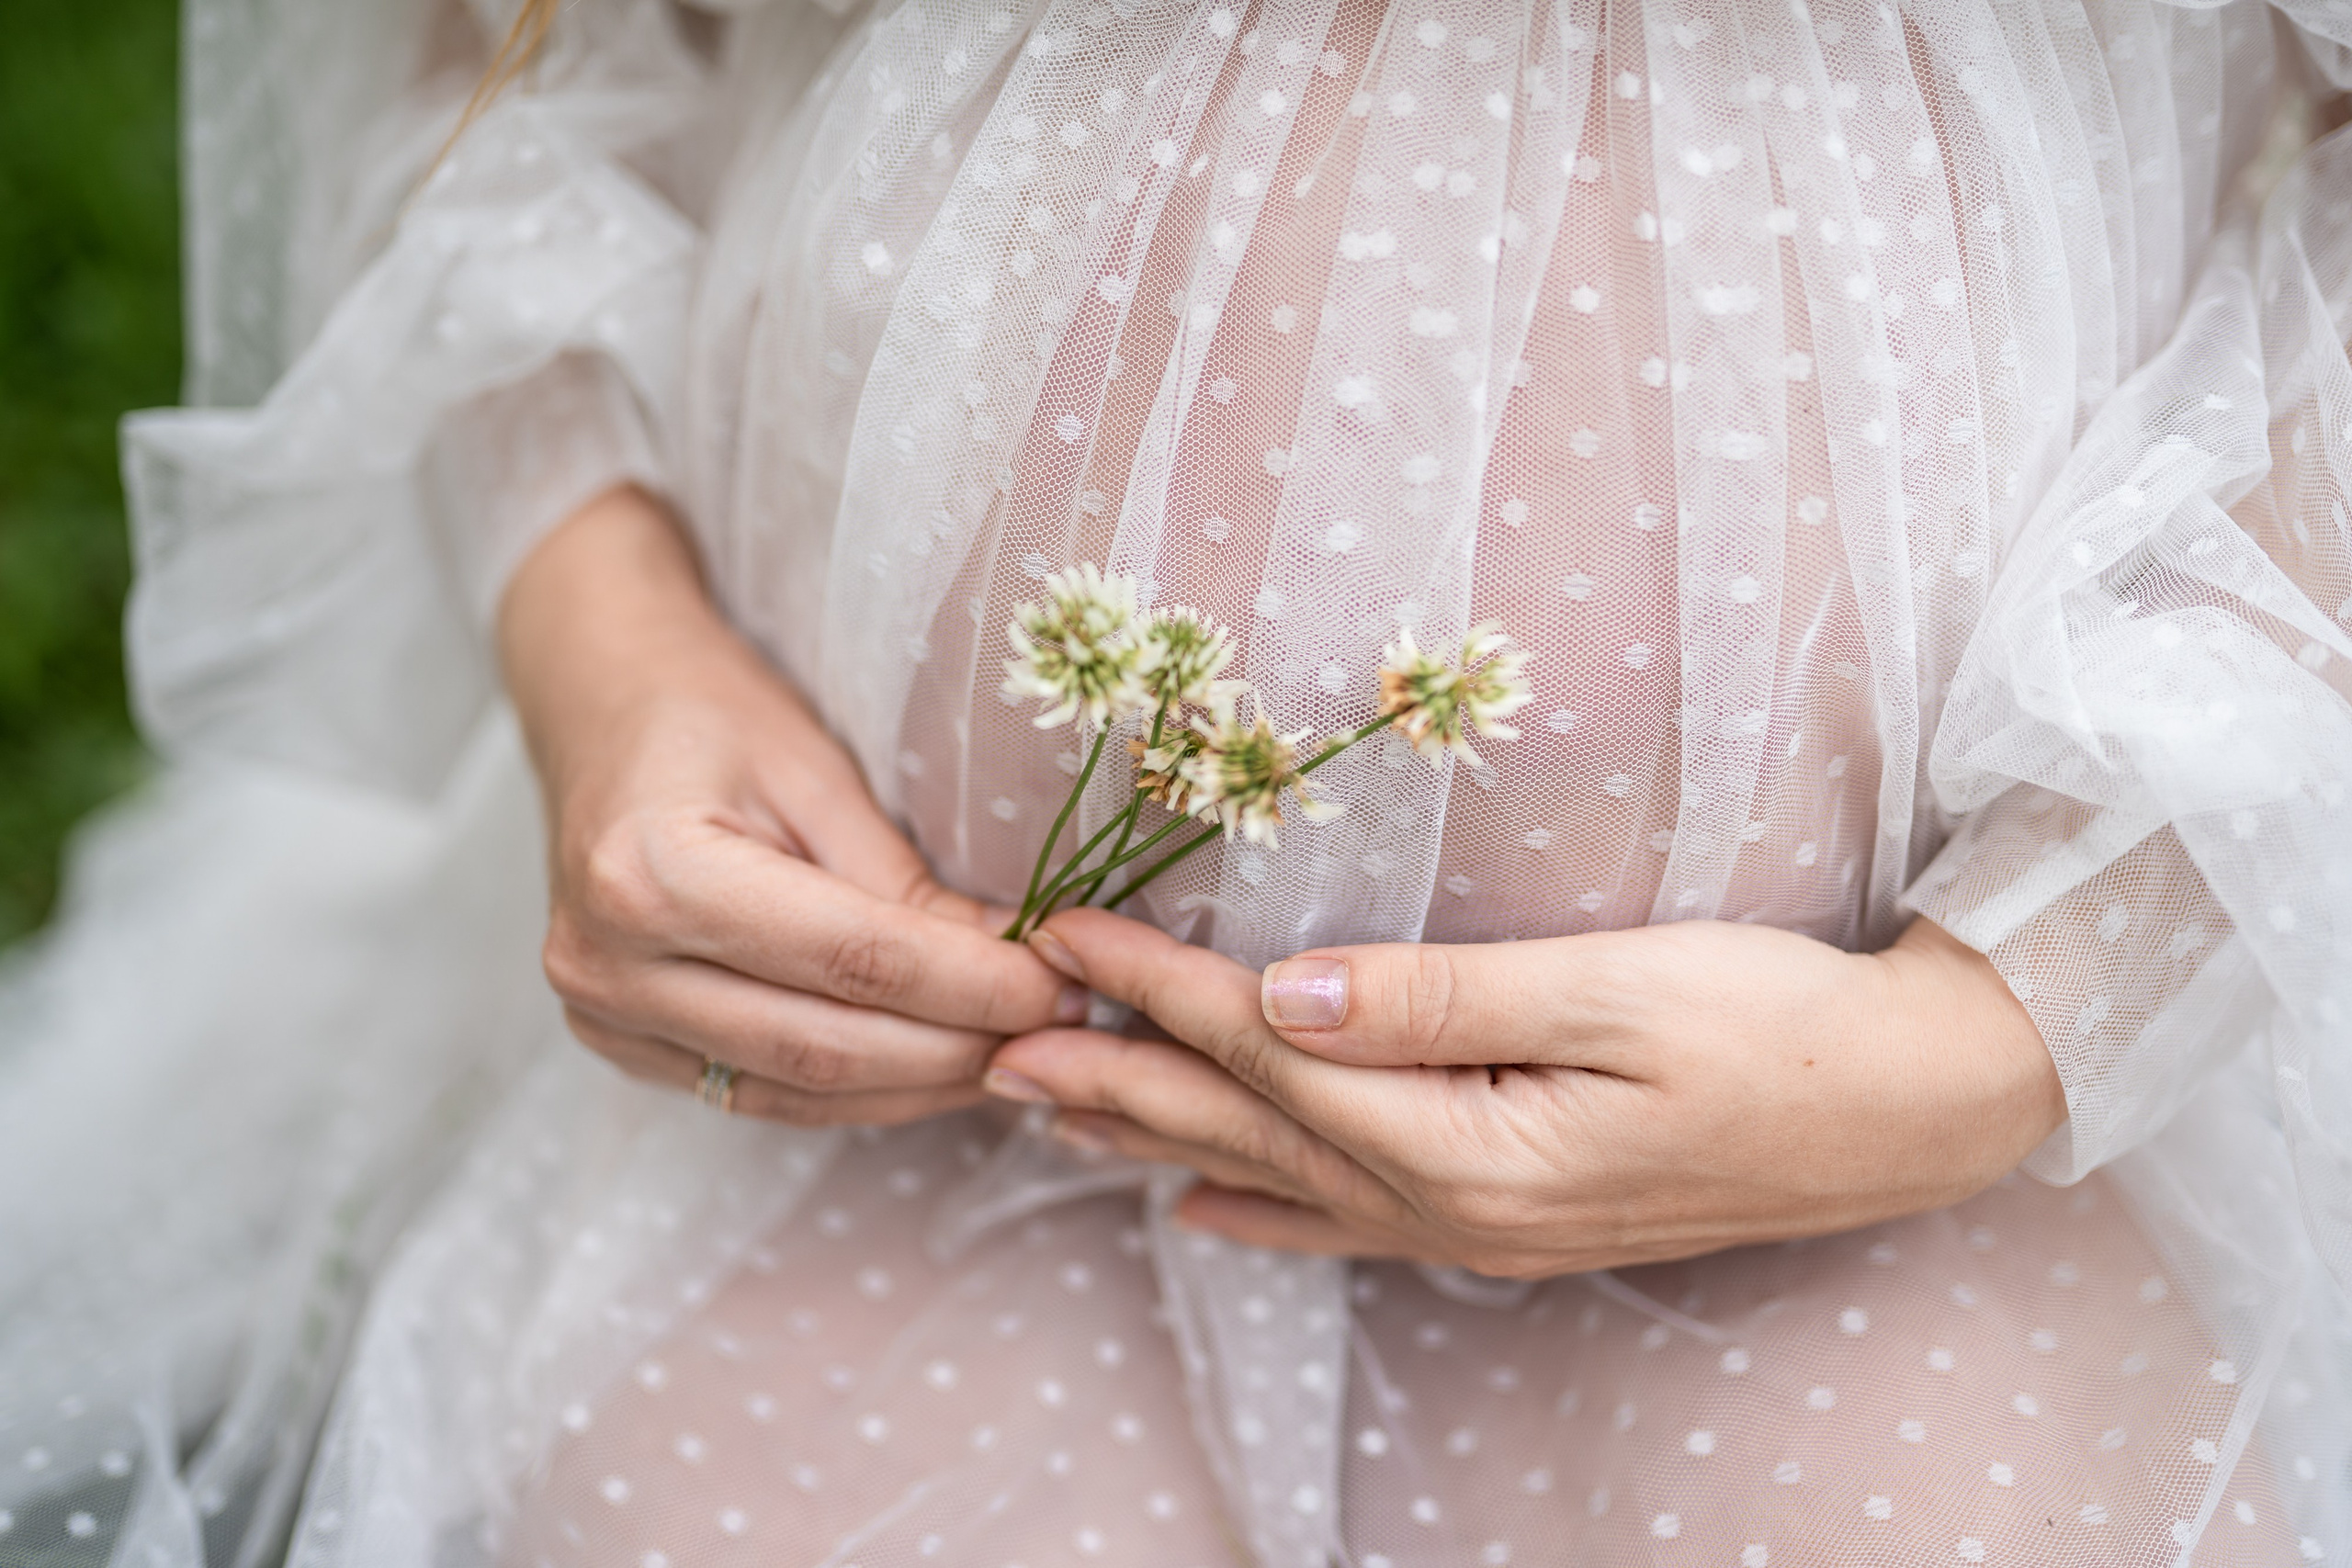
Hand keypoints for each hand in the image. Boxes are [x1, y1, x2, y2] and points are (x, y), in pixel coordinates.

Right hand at [500, 487, 1085, 1123]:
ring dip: (918, 1087)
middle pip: (824, 1045)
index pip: (851, 961)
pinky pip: (760, 1093)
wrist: (594, 699)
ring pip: (797, 1090)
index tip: (1063, 986)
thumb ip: (905, 881)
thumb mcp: (815, 770)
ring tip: (1011, 1054)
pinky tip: (932, 1069)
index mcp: (652, 876)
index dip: (971, 986)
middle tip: (1057, 1029)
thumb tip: (1019, 963)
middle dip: (958, 1047)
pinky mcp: (618, 1045)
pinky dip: (858, 1091)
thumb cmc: (708, 710)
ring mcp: (603, 1017)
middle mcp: (608, 965)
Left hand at [986, 910, 2063, 1275]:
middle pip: (1244, 1131)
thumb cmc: (1778, 1024)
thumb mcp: (1618, 993)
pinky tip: (1199, 1206)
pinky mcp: (1511, 1216)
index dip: (1153, 989)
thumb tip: (1286, 990)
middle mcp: (1450, 1202)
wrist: (1910, 1107)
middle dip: (1113, 1080)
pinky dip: (1259, 1208)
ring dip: (1158, 1143)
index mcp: (1465, 1140)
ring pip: (1277, 1180)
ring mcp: (1478, 1223)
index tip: (1054, 931)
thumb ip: (1442, 997)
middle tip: (990, 1041)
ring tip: (1052, 1114)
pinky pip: (1347, 1222)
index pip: (1266, 1049)